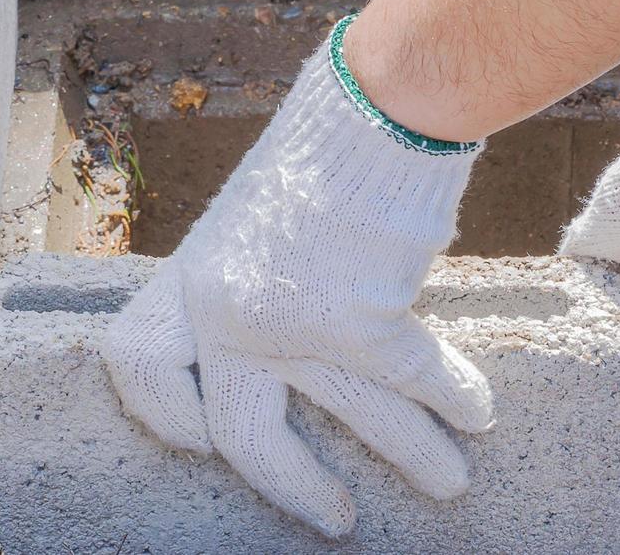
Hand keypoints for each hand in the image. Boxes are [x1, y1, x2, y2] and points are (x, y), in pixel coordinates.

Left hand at [102, 23, 492, 535]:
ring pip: (355, 416)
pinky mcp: (361, 325)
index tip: (202, 438)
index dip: (164, 414)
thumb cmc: (327, 144)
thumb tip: (289, 316)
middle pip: (243, 434)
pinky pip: (415, 381)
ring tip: (452, 483)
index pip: (138, 363)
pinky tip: (481, 410)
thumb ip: (257, 270)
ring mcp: (293, 323)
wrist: (376, 106)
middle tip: (336, 517)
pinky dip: (455, 397)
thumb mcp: (257, 210)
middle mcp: (229, 310)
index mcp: (194, 275)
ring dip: (410, 454)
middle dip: (294, 486)